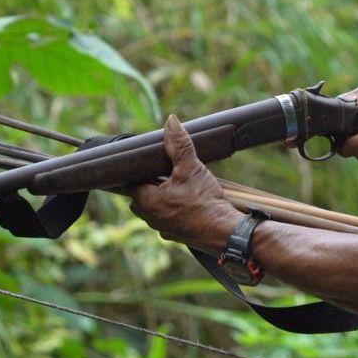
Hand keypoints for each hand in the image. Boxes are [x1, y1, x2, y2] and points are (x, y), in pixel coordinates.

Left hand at [127, 114, 239, 251]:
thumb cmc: (205, 202)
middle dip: (149, 184)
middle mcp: (150, 218)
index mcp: (147, 201)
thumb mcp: (191, 168)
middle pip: (141, 196)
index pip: (131, 182)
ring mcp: (163, 230)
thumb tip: (171, 121)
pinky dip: (174, 211)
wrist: (226, 232)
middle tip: (163, 172)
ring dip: (162, 198)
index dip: (138, 171)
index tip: (147, 163)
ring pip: (154, 209)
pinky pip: (168, 220)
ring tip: (176, 186)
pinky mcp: (177, 236)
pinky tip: (188, 204)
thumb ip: (179, 145)